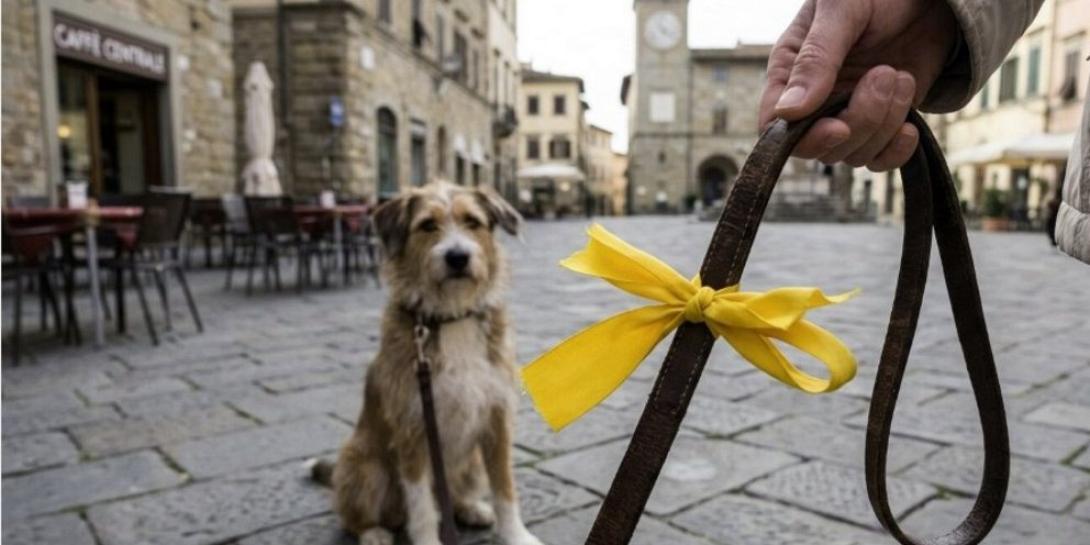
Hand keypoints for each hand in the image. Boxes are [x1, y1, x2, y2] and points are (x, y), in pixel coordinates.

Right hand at [759, 0, 958, 170]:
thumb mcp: (841, 11)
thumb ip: (815, 59)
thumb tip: (788, 112)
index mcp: (789, 72)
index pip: (774, 127)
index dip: (803, 138)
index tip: (839, 126)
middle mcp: (814, 101)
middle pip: (819, 147)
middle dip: (859, 121)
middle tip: (885, 74)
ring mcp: (847, 114)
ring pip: (853, 154)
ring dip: (885, 122)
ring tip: (900, 75)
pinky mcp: (882, 123)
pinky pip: (879, 160)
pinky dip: (896, 150)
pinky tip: (910, 125)